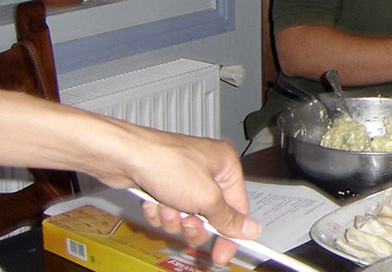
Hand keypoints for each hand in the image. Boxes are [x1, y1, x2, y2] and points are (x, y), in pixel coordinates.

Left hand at [106, 124, 258, 264]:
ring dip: (174, 218)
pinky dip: (160, 211)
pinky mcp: (163, 184)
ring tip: (166, 206)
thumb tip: (249, 229)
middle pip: (211, 214)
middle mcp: (207, 169)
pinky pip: (168, 210)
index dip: (230, 233)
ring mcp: (183, 177)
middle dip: (195, 224)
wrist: (123, 157)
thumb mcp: (206, 198)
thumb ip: (228, 218)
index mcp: (226, 165)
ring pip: (187, 215)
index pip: (238, 207)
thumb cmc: (165, 164)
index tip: (223, 253)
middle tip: (187, 223)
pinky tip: (153, 201)